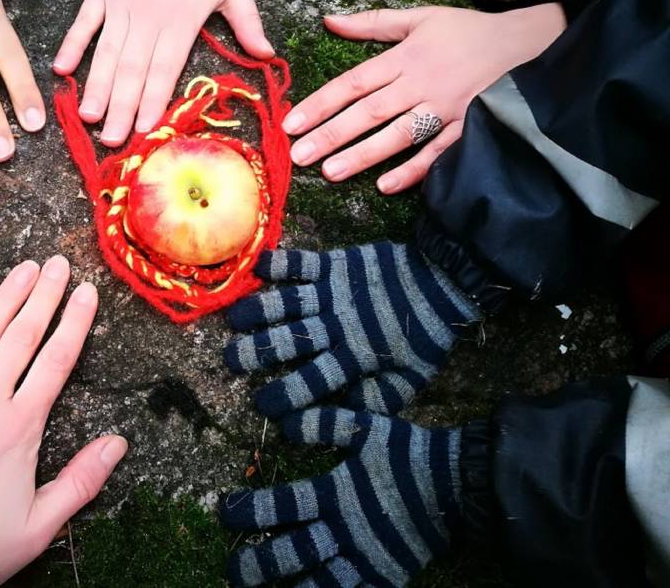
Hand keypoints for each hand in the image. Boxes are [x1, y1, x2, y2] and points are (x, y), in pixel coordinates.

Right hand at [53, 0, 272, 146]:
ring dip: (97, 86)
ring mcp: (121, 4)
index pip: (165, 69)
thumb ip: (248, 23)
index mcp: (181, 21)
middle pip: (133, 70)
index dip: (153, 101)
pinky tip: (62, 71)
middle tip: (111, 140)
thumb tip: (267, 56)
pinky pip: (83, 22)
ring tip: (89, 116)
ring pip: (107, 53)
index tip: (144, 130)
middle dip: (122, 108)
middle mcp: (148, 17)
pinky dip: (72, 45)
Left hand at [221, 407, 460, 586]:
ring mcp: (365, 558)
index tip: (225, 511)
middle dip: (259, 564)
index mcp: (337, 493)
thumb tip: (284, 425)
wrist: (457, 485)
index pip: (284, 504)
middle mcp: (345, 530)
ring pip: (318, 585)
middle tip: (233, 571)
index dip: (251, 510)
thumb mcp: (366, 428)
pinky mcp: (384, 578)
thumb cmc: (407, 453)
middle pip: (293, 553)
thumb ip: (324, 425)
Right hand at [224, 242, 480, 416]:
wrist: (444, 280)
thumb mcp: (410, 379)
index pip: (313, 380)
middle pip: (289, 341)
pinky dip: (281, 263)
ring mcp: (334, 292)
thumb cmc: (425, 335)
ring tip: (233, 320)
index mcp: (354, 357)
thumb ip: (378, 399)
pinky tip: (259, 266)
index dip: (286, 394)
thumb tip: (343, 413)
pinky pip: (303, 262)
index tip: (263, 406)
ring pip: (287, 303)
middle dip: (256, 352)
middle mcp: (337, 325)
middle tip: (231, 359)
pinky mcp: (337, 264)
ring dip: (258, 311)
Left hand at [283, 4, 565, 192]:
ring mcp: (446, 108)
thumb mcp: (422, 17)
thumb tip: (329, 19)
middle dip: (331, 134)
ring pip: (398, 135)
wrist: (532, 43)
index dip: (321, 103)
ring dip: (363, 155)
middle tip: (299, 155)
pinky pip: (438, 153)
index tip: (292, 123)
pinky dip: (414, 170)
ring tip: (330, 172)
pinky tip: (386, 186)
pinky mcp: (469, 128)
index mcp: (406, 56)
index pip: (354, 82)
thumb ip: (373, 23)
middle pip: (369, 112)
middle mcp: (421, 82)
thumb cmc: (469, 32)